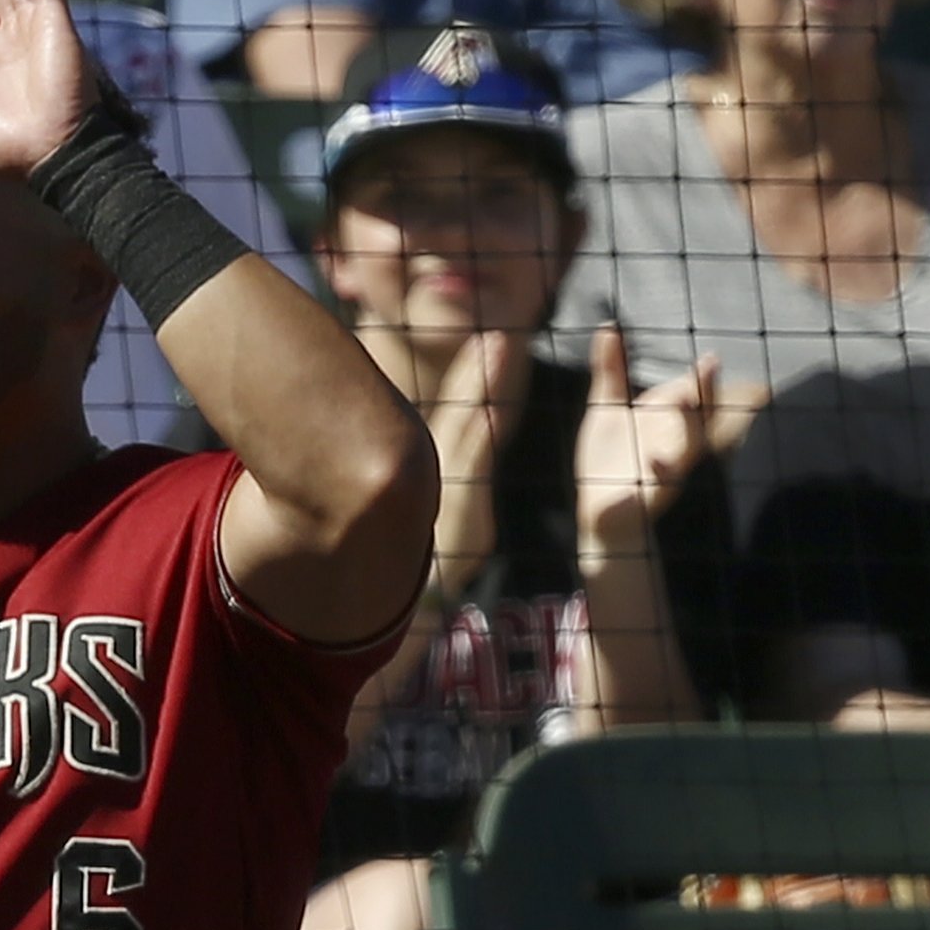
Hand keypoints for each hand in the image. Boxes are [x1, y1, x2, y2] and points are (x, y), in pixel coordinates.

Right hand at [430, 331, 524, 596]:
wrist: (432, 595)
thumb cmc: (446, 549)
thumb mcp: (448, 505)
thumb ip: (457, 474)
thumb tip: (461, 453)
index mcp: (447, 464)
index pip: (461, 411)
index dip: (472, 375)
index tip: (487, 342)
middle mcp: (445, 466)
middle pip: (463, 406)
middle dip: (478, 368)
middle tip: (497, 334)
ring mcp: (452, 482)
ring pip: (468, 423)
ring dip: (482, 385)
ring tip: (497, 350)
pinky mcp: (464, 504)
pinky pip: (474, 461)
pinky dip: (483, 432)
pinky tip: (493, 408)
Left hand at [574, 324, 717, 547]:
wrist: (596, 509)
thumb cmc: (607, 458)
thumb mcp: (606, 409)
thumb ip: (610, 371)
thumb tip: (608, 327)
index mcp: (666, 423)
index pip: (691, 396)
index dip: (702, 380)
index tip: (710, 359)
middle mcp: (673, 445)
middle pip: (699, 417)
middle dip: (706, 395)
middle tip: (711, 369)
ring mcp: (664, 472)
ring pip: (687, 449)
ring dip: (689, 426)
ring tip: (685, 402)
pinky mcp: (649, 497)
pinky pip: (659, 486)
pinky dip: (659, 474)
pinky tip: (654, 460)